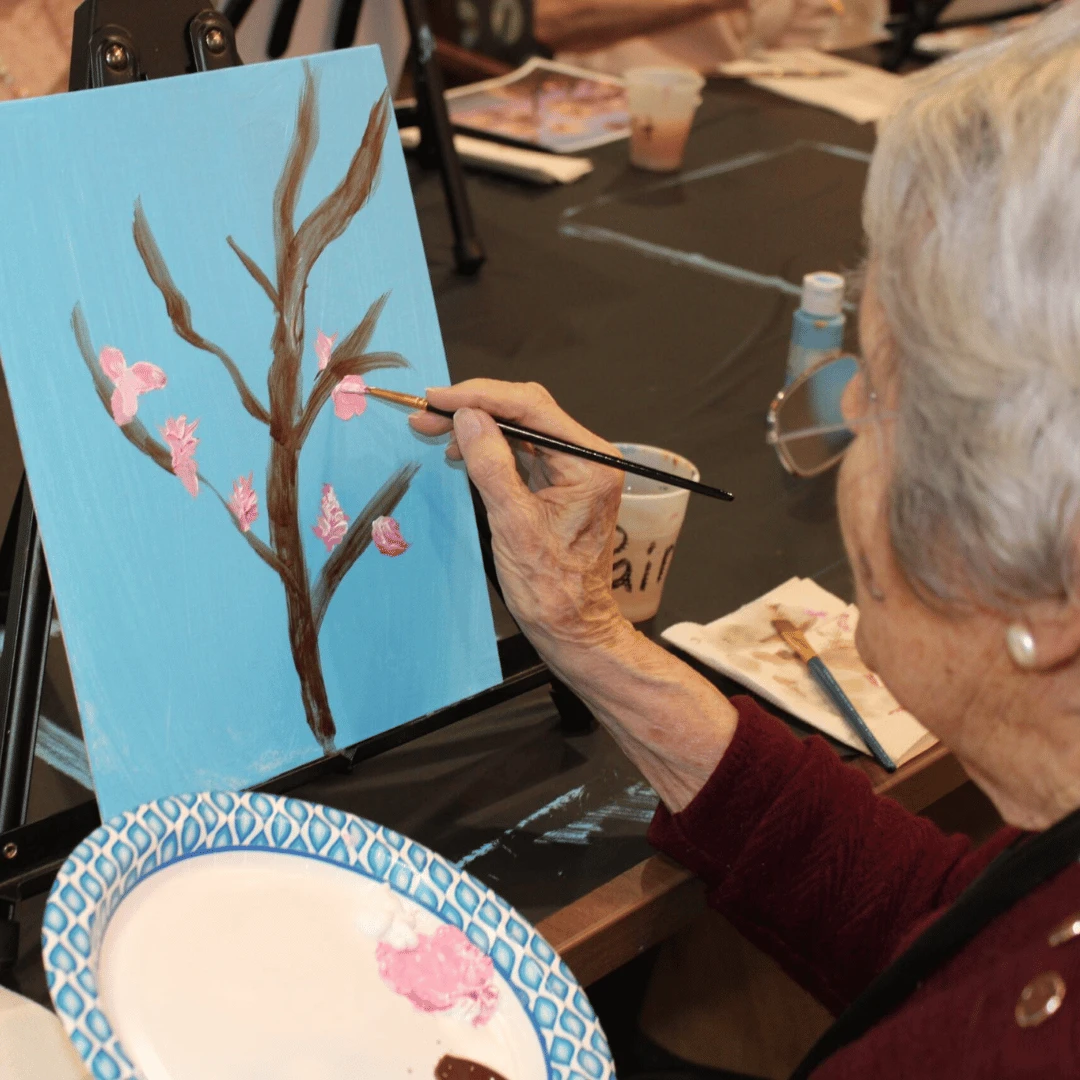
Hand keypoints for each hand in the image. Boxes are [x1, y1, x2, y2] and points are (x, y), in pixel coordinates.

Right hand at [409, 380, 626, 650]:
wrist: (572, 626)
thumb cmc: (551, 587)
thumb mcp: (513, 524)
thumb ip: (490, 465)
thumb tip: (467, 417)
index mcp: (590, 463)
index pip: (532, 407)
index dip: (481, 396)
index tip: (438, 398)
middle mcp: (588, 458)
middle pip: (527, 411)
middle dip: (475, 408)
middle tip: (427, 413)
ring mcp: (574, 469)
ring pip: (521, 428)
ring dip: (478, 426)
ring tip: (435, 431)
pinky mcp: (560, 483)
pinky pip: (522, 451)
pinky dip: (490, 447)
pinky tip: (461, 450)